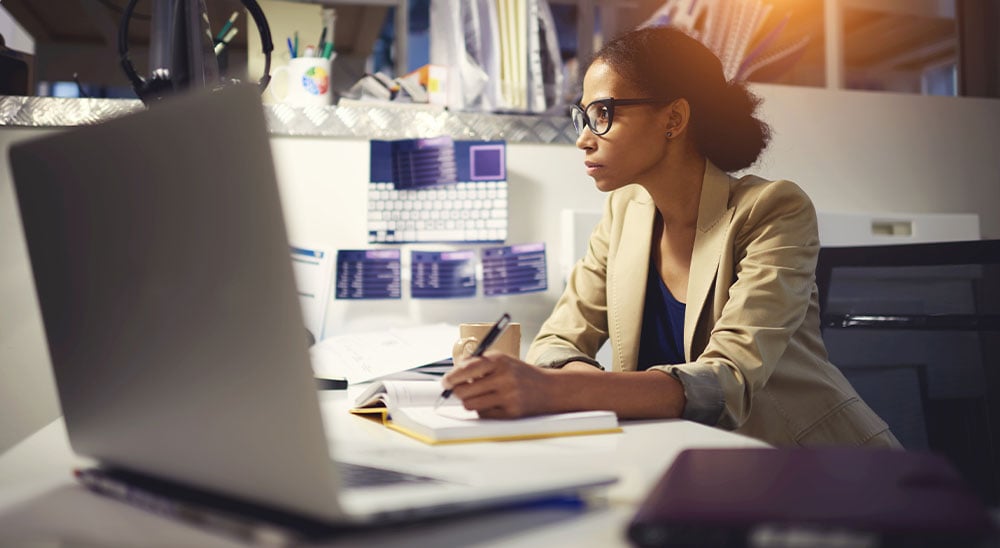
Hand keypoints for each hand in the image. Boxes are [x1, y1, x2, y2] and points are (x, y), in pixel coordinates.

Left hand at [441, 352, 555, 418]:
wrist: (549, 388)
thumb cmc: (519, 373)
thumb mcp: (501, 359)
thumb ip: (476, 363)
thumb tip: (451, 376)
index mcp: (499, 360)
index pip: (467, 369)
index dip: (451, 378)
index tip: (445, 382)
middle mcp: (504, 378)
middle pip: (464, 391)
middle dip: (457, 392)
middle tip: (459, 390)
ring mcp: (508, 397)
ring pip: (471, 405)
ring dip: (470, 401)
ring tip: (479, 395)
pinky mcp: (511, 413)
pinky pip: (483, 415)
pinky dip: (483, 410)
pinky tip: (492, 402)